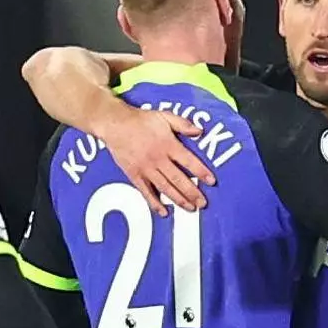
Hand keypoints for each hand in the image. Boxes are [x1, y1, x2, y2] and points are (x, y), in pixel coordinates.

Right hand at [97, 108, 215, 216]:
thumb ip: (182, 124)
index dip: (201, 172)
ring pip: (165, 188)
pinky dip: (155, 203)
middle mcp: (158, 160)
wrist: (115, 124)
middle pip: (178, 179)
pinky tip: (164, 212)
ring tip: (190, 208)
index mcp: (168, 145)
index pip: (189, 161)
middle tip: (203, 203)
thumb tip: (199, 131)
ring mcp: (146, 169)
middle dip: (192, 193)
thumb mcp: (164, 116)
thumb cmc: (141, 120)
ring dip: (179, 200)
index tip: (212, 181)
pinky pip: (146, 192)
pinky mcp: (135, 175)